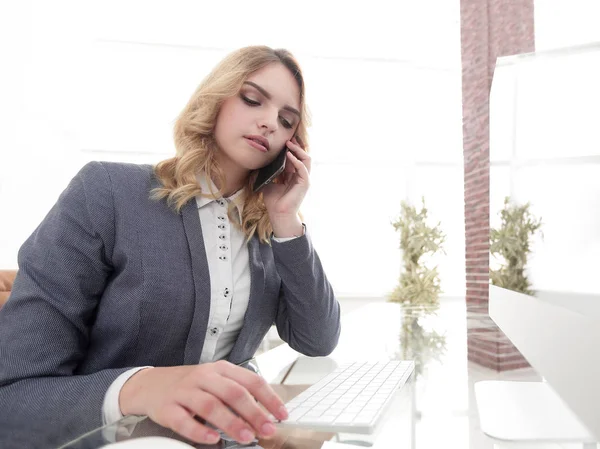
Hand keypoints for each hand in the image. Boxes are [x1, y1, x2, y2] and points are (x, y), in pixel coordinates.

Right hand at [119, 361, 287, 444]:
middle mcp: (204, 377)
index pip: (251, 381)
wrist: (150, 384)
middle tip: (267, 430)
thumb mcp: (216, 380)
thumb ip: (238, 392)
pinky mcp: (167, 408)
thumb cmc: (190, 385)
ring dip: (232, 422)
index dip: (268, 398)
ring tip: (246, 437)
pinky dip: (199, 431)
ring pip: (211, 406)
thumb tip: (266, 413)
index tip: (281, 415)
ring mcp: (184, 391)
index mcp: (221, 369)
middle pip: (233, 393)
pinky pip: (184, 421)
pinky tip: (212, 439)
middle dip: (254, 413)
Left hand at [262, 137, 310, 218]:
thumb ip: (267, 173)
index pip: (295, 158)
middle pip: (303, 156)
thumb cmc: (274, 201)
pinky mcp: (305, 183)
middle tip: (289, 137)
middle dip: (297, 145)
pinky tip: (288, 154)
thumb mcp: (268, 182)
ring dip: (298, 150)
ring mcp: (304, 179)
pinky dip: (296, 160)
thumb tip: (259, 163)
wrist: (278, 214)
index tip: (284, 140)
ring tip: (289, 143)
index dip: (291, 148)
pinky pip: (303, 168)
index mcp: (293, 175)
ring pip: (306, 159)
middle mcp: (300, 176)